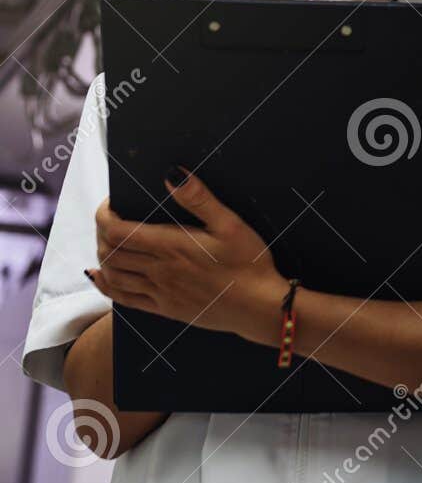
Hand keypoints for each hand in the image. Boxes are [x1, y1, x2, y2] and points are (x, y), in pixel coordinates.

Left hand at [88, 168, 285, 343]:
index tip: (111, 203)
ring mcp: (159, 292)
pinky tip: (102, 276)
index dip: (104, 215)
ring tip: (110, 241)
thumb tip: (172, 174)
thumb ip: (199, 198)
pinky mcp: (165, 308)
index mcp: (171, 246)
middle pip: (109, 251)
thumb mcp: (230, 224)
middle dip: (102, 231)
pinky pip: (124, 299)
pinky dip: (106, 285)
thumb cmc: (249, 263)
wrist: (259, 306)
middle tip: (112, 218)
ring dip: (103, 256)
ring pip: (112, 275)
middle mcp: (158, 270)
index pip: (117, 231)